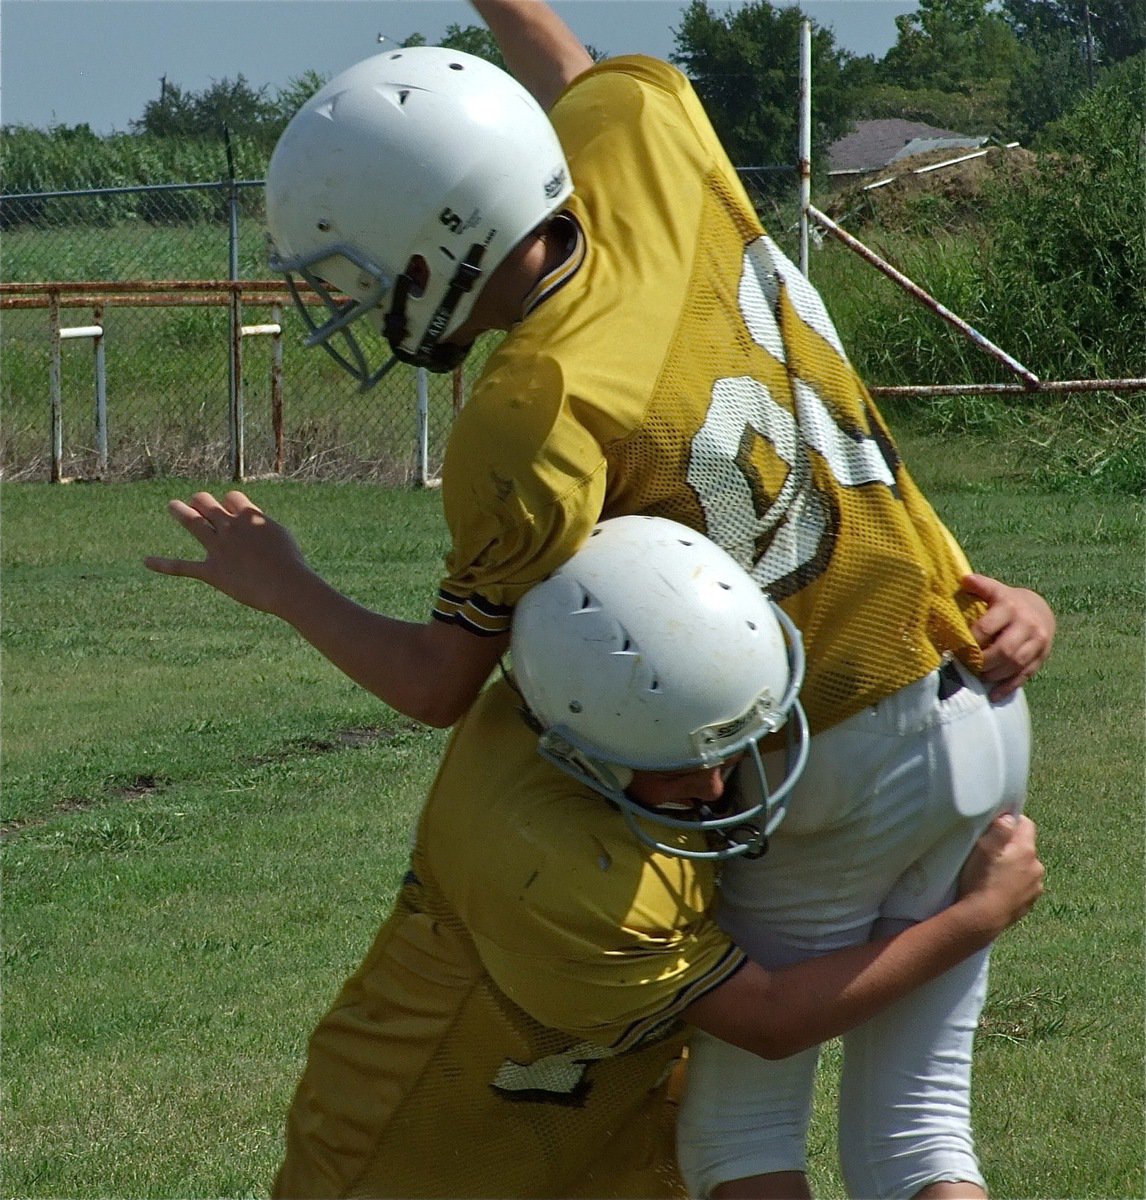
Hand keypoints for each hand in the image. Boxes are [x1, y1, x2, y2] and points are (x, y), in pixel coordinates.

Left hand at [144, 490, 310, 615]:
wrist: (287, 585)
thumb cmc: (291, 561)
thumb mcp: (281, 534)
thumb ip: (261, 525)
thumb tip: (251, 521)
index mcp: (249, 515)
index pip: (232, 497)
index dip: (231, 502)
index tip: (233, 508)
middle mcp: (230, 527)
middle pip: (208, 503)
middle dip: (201, 501)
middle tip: (197, 501)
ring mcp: (218, 548)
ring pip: (193, 523)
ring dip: (180, 512)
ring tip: (173, 506)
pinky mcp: (212, 572)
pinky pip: (183, 567)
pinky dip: (163, 564)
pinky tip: (146, 561)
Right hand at [957, 813, 1044, 934]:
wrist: (982, 918)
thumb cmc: (980, 880)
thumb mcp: (984, 846)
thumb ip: (1000, 827)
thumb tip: (1009, 817)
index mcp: (1027, 849)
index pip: (1026, 823)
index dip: (1010, 821)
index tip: (994, 827)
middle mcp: (1037, 867)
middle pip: (1025, 847)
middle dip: (1011, 846)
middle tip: (989, 852)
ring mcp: (1035, 887)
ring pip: (1024, 867)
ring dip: (1013, 867)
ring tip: (992, 873)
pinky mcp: (1029, 903)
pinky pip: (1022, 886)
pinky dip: (1012, 884)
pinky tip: (997, 888)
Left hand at [962, 573, 1055, 699]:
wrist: (1041, 611)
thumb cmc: (1008, 602)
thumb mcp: (996, 590)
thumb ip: (981, 586)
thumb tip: (964, 579)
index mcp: (1010, 606)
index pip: (987, 627)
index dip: (971, 640)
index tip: (957, 647)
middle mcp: (1027, 625)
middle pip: (1004, 650)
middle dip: (983, 661)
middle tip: (968, 665)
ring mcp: (1037, 643)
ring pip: (1015, 665)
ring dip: (994, 674)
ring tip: (979, 676)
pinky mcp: (1041, 658)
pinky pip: (1024, 676)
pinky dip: (1007, 687)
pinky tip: (993, 695)